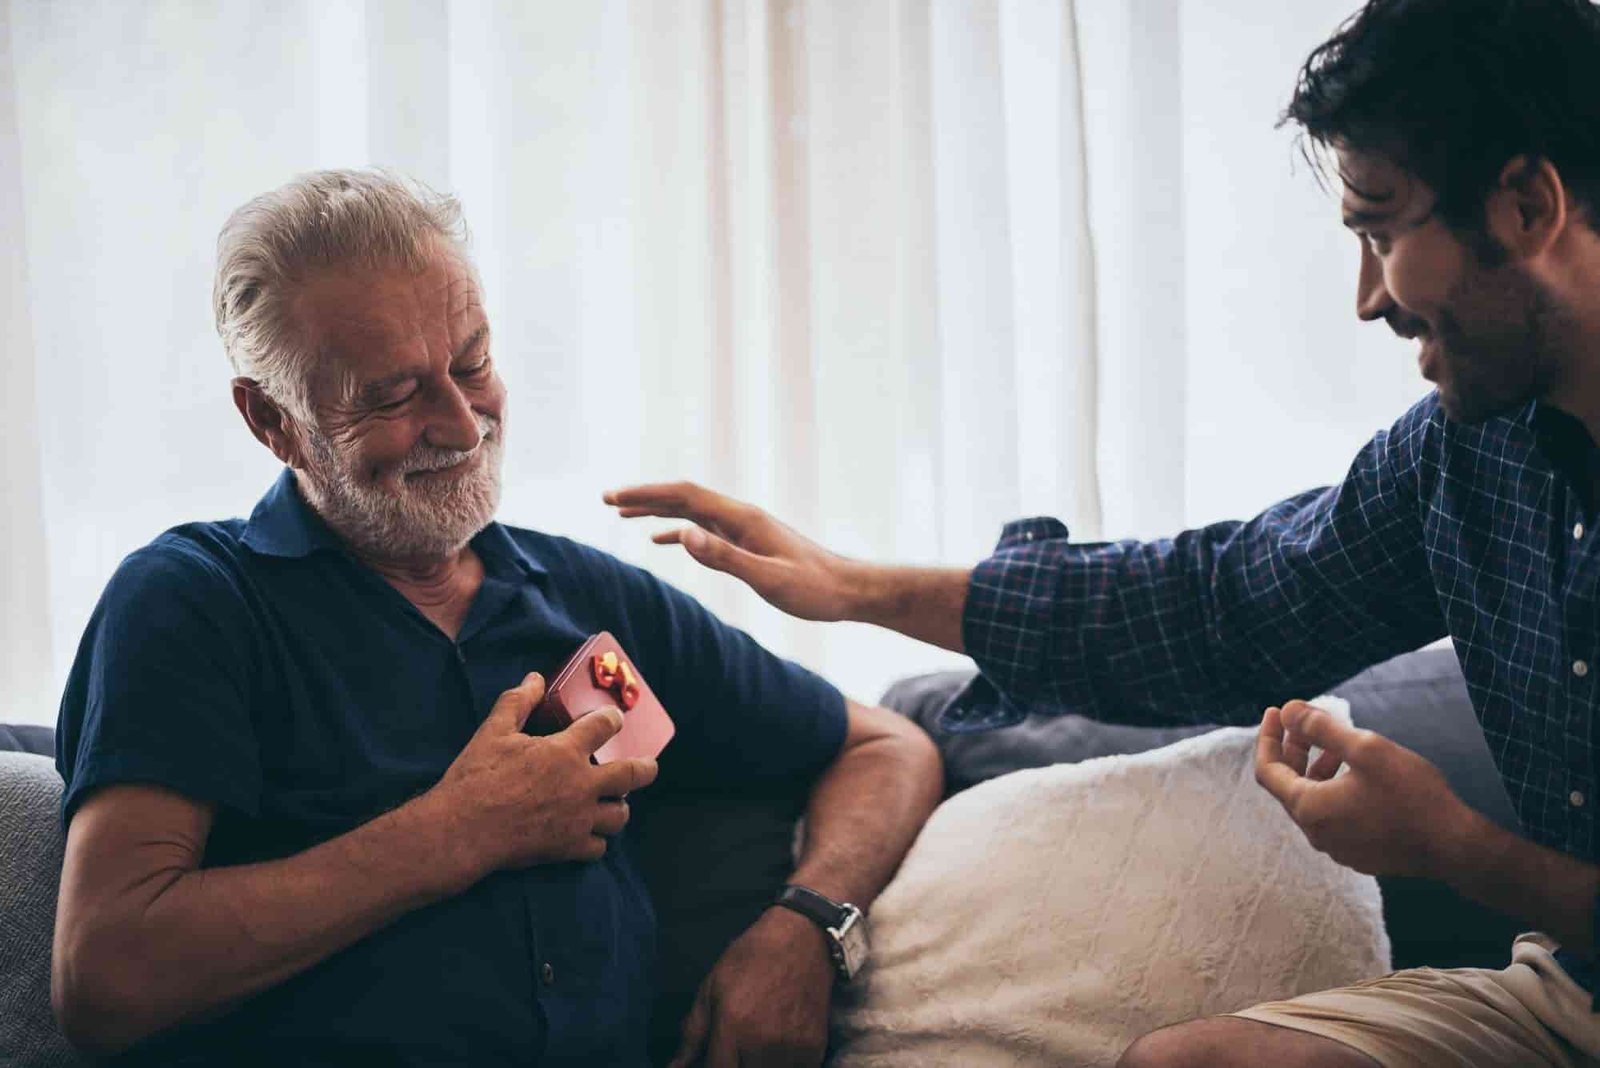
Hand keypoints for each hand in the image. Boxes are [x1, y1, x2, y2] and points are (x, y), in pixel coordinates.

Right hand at [428, 673, 658, 875]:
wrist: (463, 830)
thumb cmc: (477, 777)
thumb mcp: (494, 730)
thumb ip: (518, 701)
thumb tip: (534, 679)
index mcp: (565, 751)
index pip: (605, 726)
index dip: (613, 719)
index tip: (613, 719)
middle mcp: (582, 785)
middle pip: (632, 775)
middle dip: (645, 768)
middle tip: (648, 766)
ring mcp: (579, 819)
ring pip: (620, 816)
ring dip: (620, 807)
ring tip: (614, 802)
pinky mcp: (568, 848)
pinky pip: (599, 847)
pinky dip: (597, 840)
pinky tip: (589, 833)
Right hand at [603, 481, 858, 621]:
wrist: (848, 590)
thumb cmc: (814, 588)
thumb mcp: (768, 577)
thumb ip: (724, 557)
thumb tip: (681, 534)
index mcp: (742, 519)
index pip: (685, 496)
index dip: (647, 494)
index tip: (614, 498)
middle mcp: (740, 516)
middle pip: (684, 497)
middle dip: (644, 496)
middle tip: (606, 499)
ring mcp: (744, 528)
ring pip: (692, 511)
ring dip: (656, 509)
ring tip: (622, 514)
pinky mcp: (748, 542)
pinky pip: (704, 529)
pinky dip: (677, 529)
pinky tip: (661, 539)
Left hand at [668, 906, 832, 1067]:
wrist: (802, 939)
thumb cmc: (751, 959)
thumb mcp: (711, 987)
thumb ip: (692, 1033)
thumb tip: (675, 1067)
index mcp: (733, 1027)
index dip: (712, 1067)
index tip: (714, 1058)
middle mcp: (763, 1044)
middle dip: (736, 1064)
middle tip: (735, 1048)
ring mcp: (792, 1050)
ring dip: (758, 1065)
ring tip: (756, 1043)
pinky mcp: (814, 1050)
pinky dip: (783, 1064)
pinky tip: (778, 1044)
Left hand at [1254, 699, 1479, 878]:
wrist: (1455, 847)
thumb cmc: (1411, 795)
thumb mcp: (1365, 749)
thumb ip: (1321, 728)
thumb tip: (1288, 710)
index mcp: (1309, 809)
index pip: (1268, 770)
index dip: (1268, 737)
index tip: (1275, 710)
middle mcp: (1316, 833)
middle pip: (1289, 785)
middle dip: (1293, 749)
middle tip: (1303, 721)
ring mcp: (1338, 847)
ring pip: (1314, 801)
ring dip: (1317, 769)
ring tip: (1336, 744)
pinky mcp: (1359, 854)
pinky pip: (1334, 817)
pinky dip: (1334, 790)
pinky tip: (1358, 774)